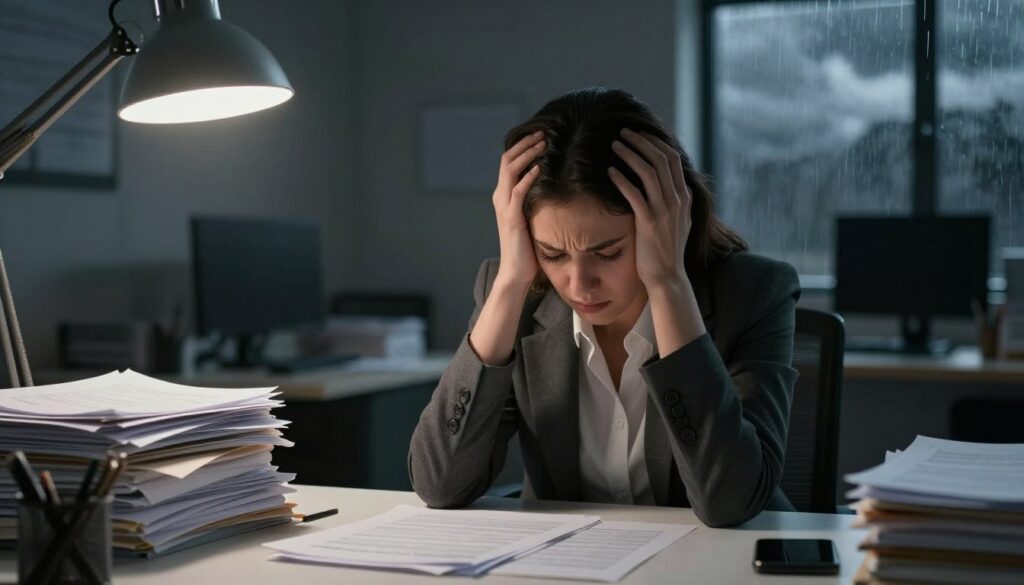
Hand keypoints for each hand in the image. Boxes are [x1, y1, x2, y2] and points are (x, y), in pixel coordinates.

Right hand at [492, 131, 544, 288]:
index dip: (523, 145)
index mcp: (504, 195)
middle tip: (544, 132)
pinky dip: (527, 177)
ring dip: (527, 154)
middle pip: (507, 159)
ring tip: (543, 143)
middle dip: (526, 143)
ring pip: (510, 170)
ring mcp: (504, 207)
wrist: (516, 272)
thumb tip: (555, 184)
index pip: (509, 161)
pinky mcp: (511, 218)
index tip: (541, 134)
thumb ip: (536, 200)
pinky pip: (517, 192)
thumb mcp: (531, 217)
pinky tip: (540, 168)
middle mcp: (500, 197)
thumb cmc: (528, 247)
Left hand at [607, 128, 692, 287]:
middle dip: (642, 141)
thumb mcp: (678, 221)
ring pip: (649, 172)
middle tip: (623, 132)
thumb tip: (664, 183)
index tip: (640, 134)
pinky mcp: (649, 222)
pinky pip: (635, 194)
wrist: (667, 276)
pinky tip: (610, 171)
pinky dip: (622, 179)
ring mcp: (665, 211)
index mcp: (685, 197)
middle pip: (661, 159)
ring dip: (630, 155)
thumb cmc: (666, 250)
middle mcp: (678, 200)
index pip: (673, 159)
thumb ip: (674, 200)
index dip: (655, 142)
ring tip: (614, 145)